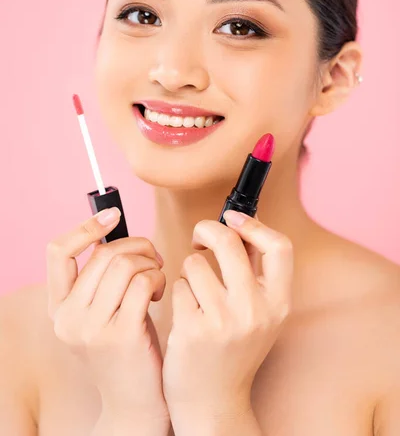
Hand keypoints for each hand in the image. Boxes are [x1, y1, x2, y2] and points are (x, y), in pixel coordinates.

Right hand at [46, 207, 169, 425]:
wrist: (135, 404)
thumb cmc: (127, 350)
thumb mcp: (101, 315)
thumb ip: (101, 281)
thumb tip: (115, 235)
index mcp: (59, 309)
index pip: (57, 252)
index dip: (85, 228)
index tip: (113, 215)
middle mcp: (68, 318)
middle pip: (102, 254)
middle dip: (136, 246)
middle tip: (154, 258)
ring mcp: (92, 328)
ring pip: (123, 264)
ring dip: (149, 262)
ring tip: (156, 278)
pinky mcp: (121, 335)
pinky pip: (142, 282)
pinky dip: (157, 278)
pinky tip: (159, 292)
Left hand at [162, 210, 292, 421]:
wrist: (213, 402)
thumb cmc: (233, 350)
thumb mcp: (259, 314)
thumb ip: (254, 272)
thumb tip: (240, 224)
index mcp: (278, 303)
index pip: (279, 246)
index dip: (254, 224)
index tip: (233, 217)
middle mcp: (256, 311)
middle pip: (228, 242)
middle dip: (206, 229)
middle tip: (199, 238)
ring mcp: (224, 321)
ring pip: (195, 263)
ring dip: (189, 271)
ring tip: (195, 292)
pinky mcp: (193, 330)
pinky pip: (178, 286)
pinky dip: (178, 292)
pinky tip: (185, 312)